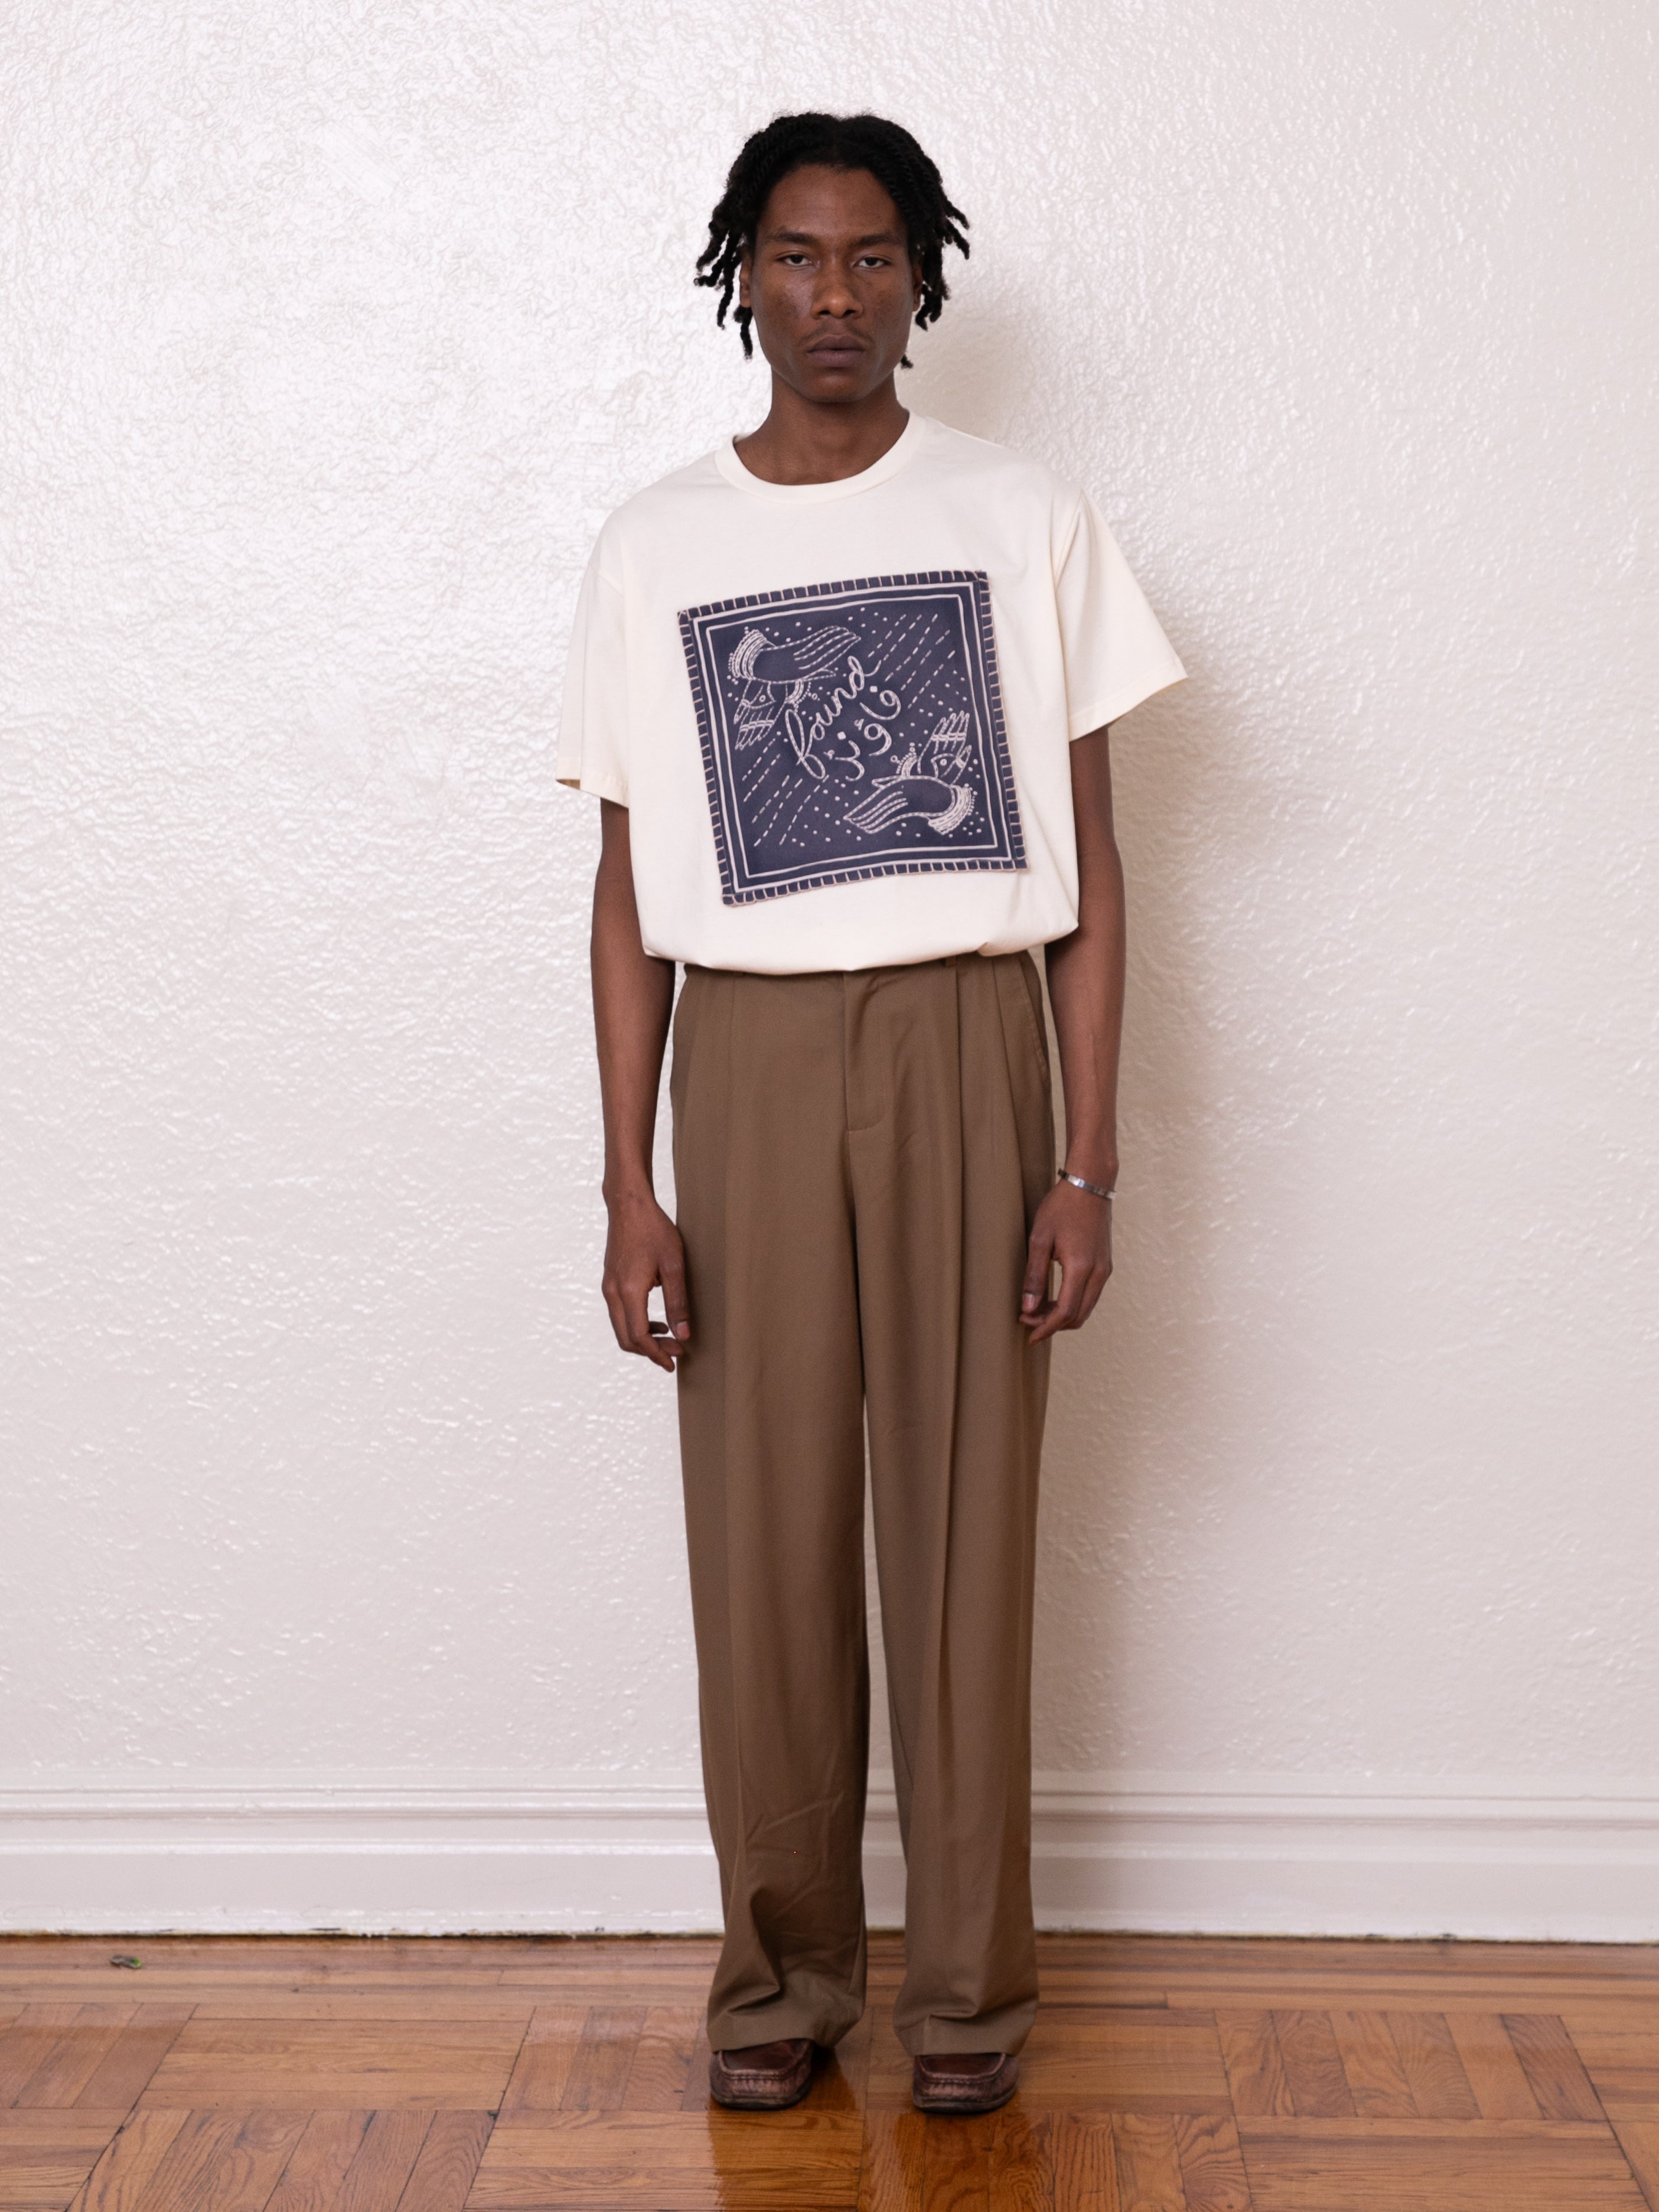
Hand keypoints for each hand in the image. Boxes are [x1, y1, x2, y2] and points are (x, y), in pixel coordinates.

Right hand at [602, 1188, 689, 1371]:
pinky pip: (619, 1314)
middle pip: (626, 1338)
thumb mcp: (674, 1265)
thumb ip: (678, 1302)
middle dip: (650, 1351)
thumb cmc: (654, 1230)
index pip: (639, 1336)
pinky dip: (636, 1325)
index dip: (657, 1354)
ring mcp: (608, 1287)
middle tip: (676, 1352)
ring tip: (669, 1338)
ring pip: (621, 1328)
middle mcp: (613, 1293)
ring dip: (643, 1339)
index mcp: (629, 1291)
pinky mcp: (609, 1281)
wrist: (628, 1205)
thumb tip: (683, 1334)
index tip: (674, 1362)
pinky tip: (656, 1321)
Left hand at [1020, 1181, 1111, 1343]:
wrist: (1090, 1184)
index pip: (1064, 1312)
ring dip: (1063, 1315)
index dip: (1045, 1328)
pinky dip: (1073, 1303)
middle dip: (1052, 1325)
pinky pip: (1091, 1295)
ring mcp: (1105, 1269)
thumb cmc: (1062, 1207)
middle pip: (1078, 1316)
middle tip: (1027, 1320)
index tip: (1028, 1335)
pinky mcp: (1106, 1264)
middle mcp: (1099, 1273)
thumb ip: (1034, 1276)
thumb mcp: (1039, 1239)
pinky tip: (1054, 1297)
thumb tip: (1027, 1308)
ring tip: (1037, 1310)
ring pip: (1086, 1308)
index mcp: (1081, 1268)